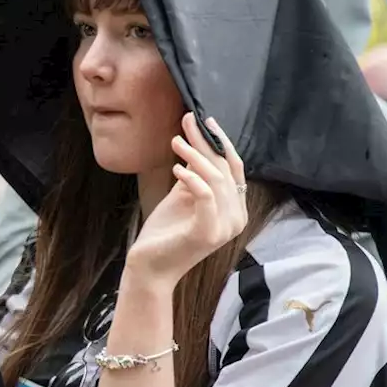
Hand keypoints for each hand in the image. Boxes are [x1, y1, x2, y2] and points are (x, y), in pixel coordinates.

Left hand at [126, 113, 247, 286]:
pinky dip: (192, 178)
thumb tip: (197, 141)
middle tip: (187, 120)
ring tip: (175, 141)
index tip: (204, 120)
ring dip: (195, 156)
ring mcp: (225, 227)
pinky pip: (205, 196)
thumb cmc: (166, 231)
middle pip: (225, 169)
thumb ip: (195, 172)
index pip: (234, 168)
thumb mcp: (182, 195)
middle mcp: (237, 217)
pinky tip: (176, 169)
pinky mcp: (208, 233)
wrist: (150, 266)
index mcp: (235, 208)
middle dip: (207, 141)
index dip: (221, 142)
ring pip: (216, 180)